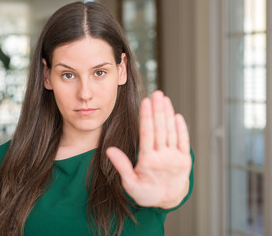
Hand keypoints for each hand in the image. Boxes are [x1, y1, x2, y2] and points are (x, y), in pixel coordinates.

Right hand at [106, 90, 191, 208]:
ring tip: (164, 99)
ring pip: (172, 132)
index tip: (146, 102)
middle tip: (156, 94)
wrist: (168, 200)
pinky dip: (181, 127)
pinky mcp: (185, 159)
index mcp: (148, 162)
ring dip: (168, 114)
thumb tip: (109, 150)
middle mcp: (163, 158)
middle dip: (158, 109)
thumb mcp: (129, 183)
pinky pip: (184, 141)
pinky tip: (176, 115)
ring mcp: (176, 158)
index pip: (147, 134)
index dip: (147, 116)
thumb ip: (121, 165)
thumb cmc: (145, 192)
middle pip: (161, 129)